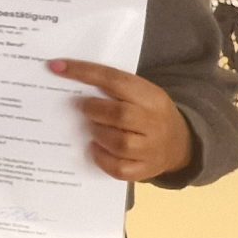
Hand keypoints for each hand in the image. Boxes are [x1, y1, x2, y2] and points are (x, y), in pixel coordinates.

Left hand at [52, 59, 196, 182]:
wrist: (180, 144)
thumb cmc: (148, 114)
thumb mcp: (141, 94)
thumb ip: (115, 88)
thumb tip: (68, 76)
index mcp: (152, 97)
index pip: (116, 80)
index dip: (84, 72)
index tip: (56, 67)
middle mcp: (155, 123)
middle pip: (120, 114)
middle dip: (93, 109)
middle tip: (81, 107)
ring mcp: (152, 149)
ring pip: (120, 143)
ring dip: (98, 134)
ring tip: (92, 128)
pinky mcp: (145, 170)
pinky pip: (119, 168)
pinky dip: (102, 158)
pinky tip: (95, 148)